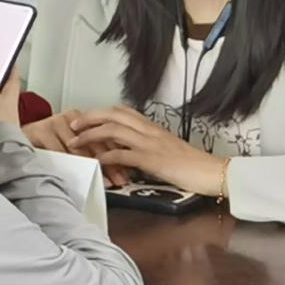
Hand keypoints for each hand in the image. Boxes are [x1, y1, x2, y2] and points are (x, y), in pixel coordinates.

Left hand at [42, 106, 230, 198]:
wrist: (212, 172)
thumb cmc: (191, 165)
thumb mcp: (166, 151)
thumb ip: (147, 147)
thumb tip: (128, 152)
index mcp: (152, 127)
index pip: (122, 111)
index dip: (100, 112)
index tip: (84, 118)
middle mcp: (149, 131)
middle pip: (113, 115)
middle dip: (89, 118)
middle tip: (71, 124)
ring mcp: (150, 144)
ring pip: (114, 131)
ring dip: (91, 135)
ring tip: (75, 142)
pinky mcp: (152, 160)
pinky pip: (124, 154)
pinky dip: (107, 157)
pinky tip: (96, 161)